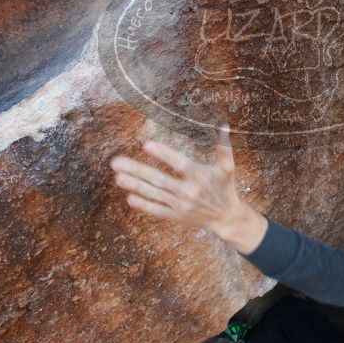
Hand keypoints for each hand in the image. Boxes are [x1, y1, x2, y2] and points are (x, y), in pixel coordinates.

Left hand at [110, 122, 243, 235]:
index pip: (179, 164)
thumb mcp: (227, 167)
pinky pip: (157, 210)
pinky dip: (144, 204)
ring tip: (117, 177)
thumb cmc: (225, 188)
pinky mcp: (176, 216)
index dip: (163, 154)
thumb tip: (224, 125)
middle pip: (160, 179)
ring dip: (135, 185)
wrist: (225, 217)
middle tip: (116, 162)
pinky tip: (129, 197)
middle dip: (137, 170)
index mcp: (200, 176)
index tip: (146, 145)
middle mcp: (189, 191)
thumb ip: (224, 147)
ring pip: (154, 194)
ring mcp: (180, 205)